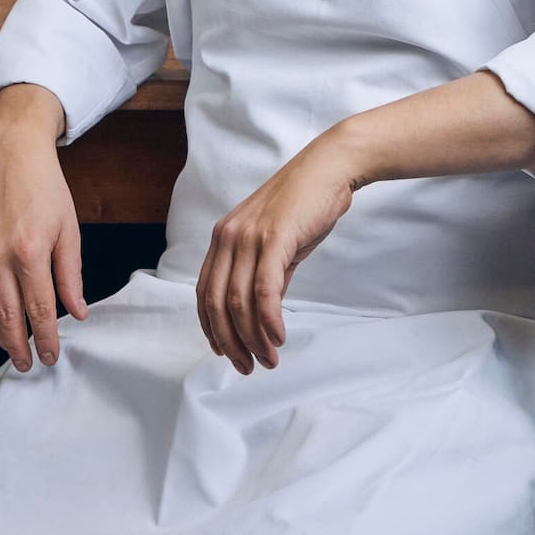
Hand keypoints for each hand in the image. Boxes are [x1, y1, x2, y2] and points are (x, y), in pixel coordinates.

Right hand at [0, 85, 86, 370]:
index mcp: (30, 254)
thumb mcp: (69, 229)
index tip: (53, 356)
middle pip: (7, 318)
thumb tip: (77, 312)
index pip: (39, 311)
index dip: (46, 338)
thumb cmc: (46, 189)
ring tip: (11, 351)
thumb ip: (71, 274)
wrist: (12, 155)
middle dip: (19, 347)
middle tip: (30, 364)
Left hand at [196, 132, 356, 374]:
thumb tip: (262, 313)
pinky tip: (279, 336)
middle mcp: (228, 237)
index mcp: (223, 237)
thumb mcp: (275, 241)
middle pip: (217, 304)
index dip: (211, 328)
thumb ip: (264, 274)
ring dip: (252, 339)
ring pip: (239, 303)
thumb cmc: (305, 203)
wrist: (329, 168)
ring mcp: (249, 237)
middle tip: (247, 367)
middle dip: (230, 343)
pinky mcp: (274, 239)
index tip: (226, 352)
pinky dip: (269, 320)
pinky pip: (264, 291)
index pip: (205, 292)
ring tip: (268, 358)